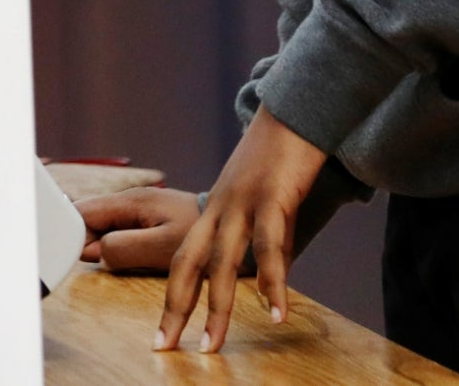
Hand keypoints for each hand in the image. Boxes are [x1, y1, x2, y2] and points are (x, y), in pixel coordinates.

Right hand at [76, 186, 198, 271]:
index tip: (82, 258)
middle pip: (88, 219)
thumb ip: (123, 248)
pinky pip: (118, 233)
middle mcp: (129, 201)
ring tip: (121, 261)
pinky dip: (117, 248)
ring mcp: (137, 209)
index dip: (73, 234)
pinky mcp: (145, 220)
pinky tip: (130, 260)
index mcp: (130, 201)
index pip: (81, 211)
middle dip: (86, 243)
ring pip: (102, 228)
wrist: (237, 228)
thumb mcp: (161, 248)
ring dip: (102, 247)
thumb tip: (93, 253)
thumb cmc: (204, 238)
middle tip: (105, 263)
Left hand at [157, 107, 325, 353]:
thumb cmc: (279, 156)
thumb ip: (261, 233)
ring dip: (217, 306)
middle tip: (166, 347)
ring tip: (212, 344)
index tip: (163, 335)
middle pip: (189, 263)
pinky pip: (270, 245)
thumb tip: (267, 273)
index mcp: (214, 209)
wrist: (295, 110)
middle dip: (176, 309)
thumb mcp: (261, 196)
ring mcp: (243, 201)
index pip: (182, 258)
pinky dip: (272, 281)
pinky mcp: (273, 196)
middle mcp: (220, 207)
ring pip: (222, 261)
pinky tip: (275, 312)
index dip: (172, 297)